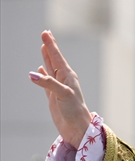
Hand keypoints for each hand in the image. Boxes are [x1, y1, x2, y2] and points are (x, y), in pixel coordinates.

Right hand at [28, 30, 91, 147]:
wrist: (77, 127)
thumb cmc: (74, 111)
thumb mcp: (63, 94)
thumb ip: (48, 83)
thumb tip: (32, 74)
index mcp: (68, 76)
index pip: (57, 57)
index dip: (51, 44)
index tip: (46, 32)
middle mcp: (64, 79)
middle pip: (54, 59)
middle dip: (50, 46)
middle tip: (45, 33)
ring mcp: (58, 87)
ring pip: (50, 68)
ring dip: (46, 57)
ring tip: (44, 46)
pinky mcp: (53, 96)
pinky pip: (47, 81)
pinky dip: (43, 74)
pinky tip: (40, 69)